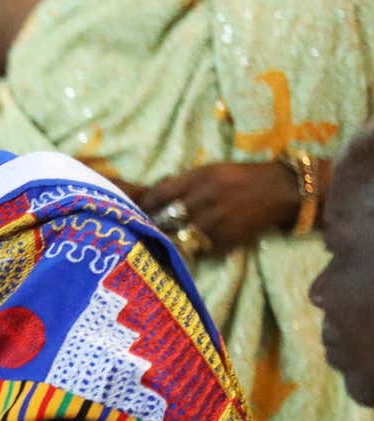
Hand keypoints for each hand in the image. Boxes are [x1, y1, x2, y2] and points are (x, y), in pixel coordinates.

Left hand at [141, 162, 300, 255]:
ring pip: (181, 237)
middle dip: (157, 225)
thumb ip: (184, 182)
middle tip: (148, 229)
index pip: (159, 195)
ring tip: (171, 239)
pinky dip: (196, 248)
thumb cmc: (242, 178)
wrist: (282, 191)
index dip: (145, 206)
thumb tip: (154, 193)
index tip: (138, 211)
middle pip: (166, 219)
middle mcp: (206, 199)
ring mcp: (217, 222)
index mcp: (200, 178)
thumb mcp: (212, 170)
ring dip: (174, 239)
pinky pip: (201, 249)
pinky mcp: (227, 240)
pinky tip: (197, 244)